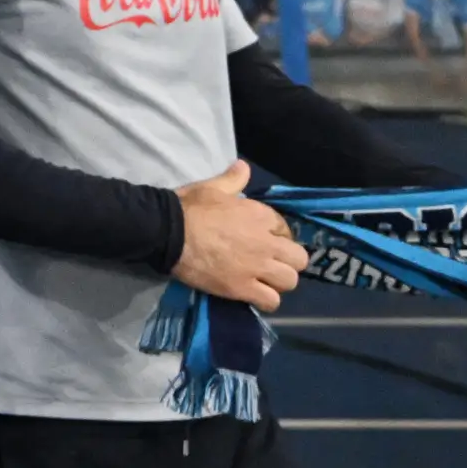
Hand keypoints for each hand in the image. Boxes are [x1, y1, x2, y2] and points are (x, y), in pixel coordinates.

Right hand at [172, 160, 306, 310]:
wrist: (168, 233)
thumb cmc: (189, 207)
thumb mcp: (212, 187)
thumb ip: (233, 179)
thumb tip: (244, 166)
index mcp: (260, 215)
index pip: (285, 228)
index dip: (276, 234)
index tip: (263, 237)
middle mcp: (265, 243)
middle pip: (298, 258)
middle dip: (288, 260)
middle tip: (270, 261)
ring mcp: (255, 268)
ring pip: (289, 281)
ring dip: (279, 281)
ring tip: (264, 280)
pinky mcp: (242, 288)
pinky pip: (270, 301)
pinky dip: (266, 300)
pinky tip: (255, 294)